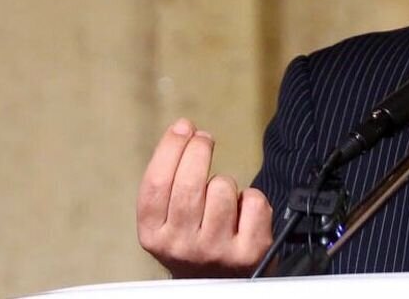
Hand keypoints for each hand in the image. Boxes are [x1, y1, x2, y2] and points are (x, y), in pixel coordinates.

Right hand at [136, 118, 272, 277]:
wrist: (218, 286)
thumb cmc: (193, 240)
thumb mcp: (167, 220)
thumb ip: (169, 182)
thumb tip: (182, 128)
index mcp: (154, 236)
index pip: (156, 183)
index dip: (171, 148)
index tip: (183, 126)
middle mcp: (182, 247)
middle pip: (190, 183)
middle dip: (199, 149)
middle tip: (204, 139)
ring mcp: (216, 252)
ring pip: (223, 188)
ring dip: (226, 183)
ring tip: (223, 196)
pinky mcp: (250, 253)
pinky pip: (254, 201)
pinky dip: (253, 198)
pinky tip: (244, 212)